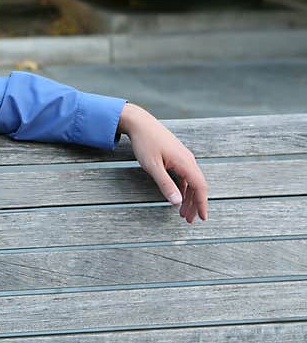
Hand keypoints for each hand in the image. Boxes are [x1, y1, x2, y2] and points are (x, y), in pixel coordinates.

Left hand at [118, 103, 207, 222]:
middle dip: (194, 204)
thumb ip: (165, 184)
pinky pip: (184, 175)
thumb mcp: (152, 166)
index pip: (200, 187)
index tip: (202, 218)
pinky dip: (183, 187)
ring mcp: (183, 157)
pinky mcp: (176, 156)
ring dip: (188, 197)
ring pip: (190, 181)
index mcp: (185, 162)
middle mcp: (188, 160)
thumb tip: (177, 202)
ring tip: (182, 212)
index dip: (202, 203)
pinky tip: (179, 195)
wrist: (139, 122)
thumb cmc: (145, 143)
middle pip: (197, 186)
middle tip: (189, 220)